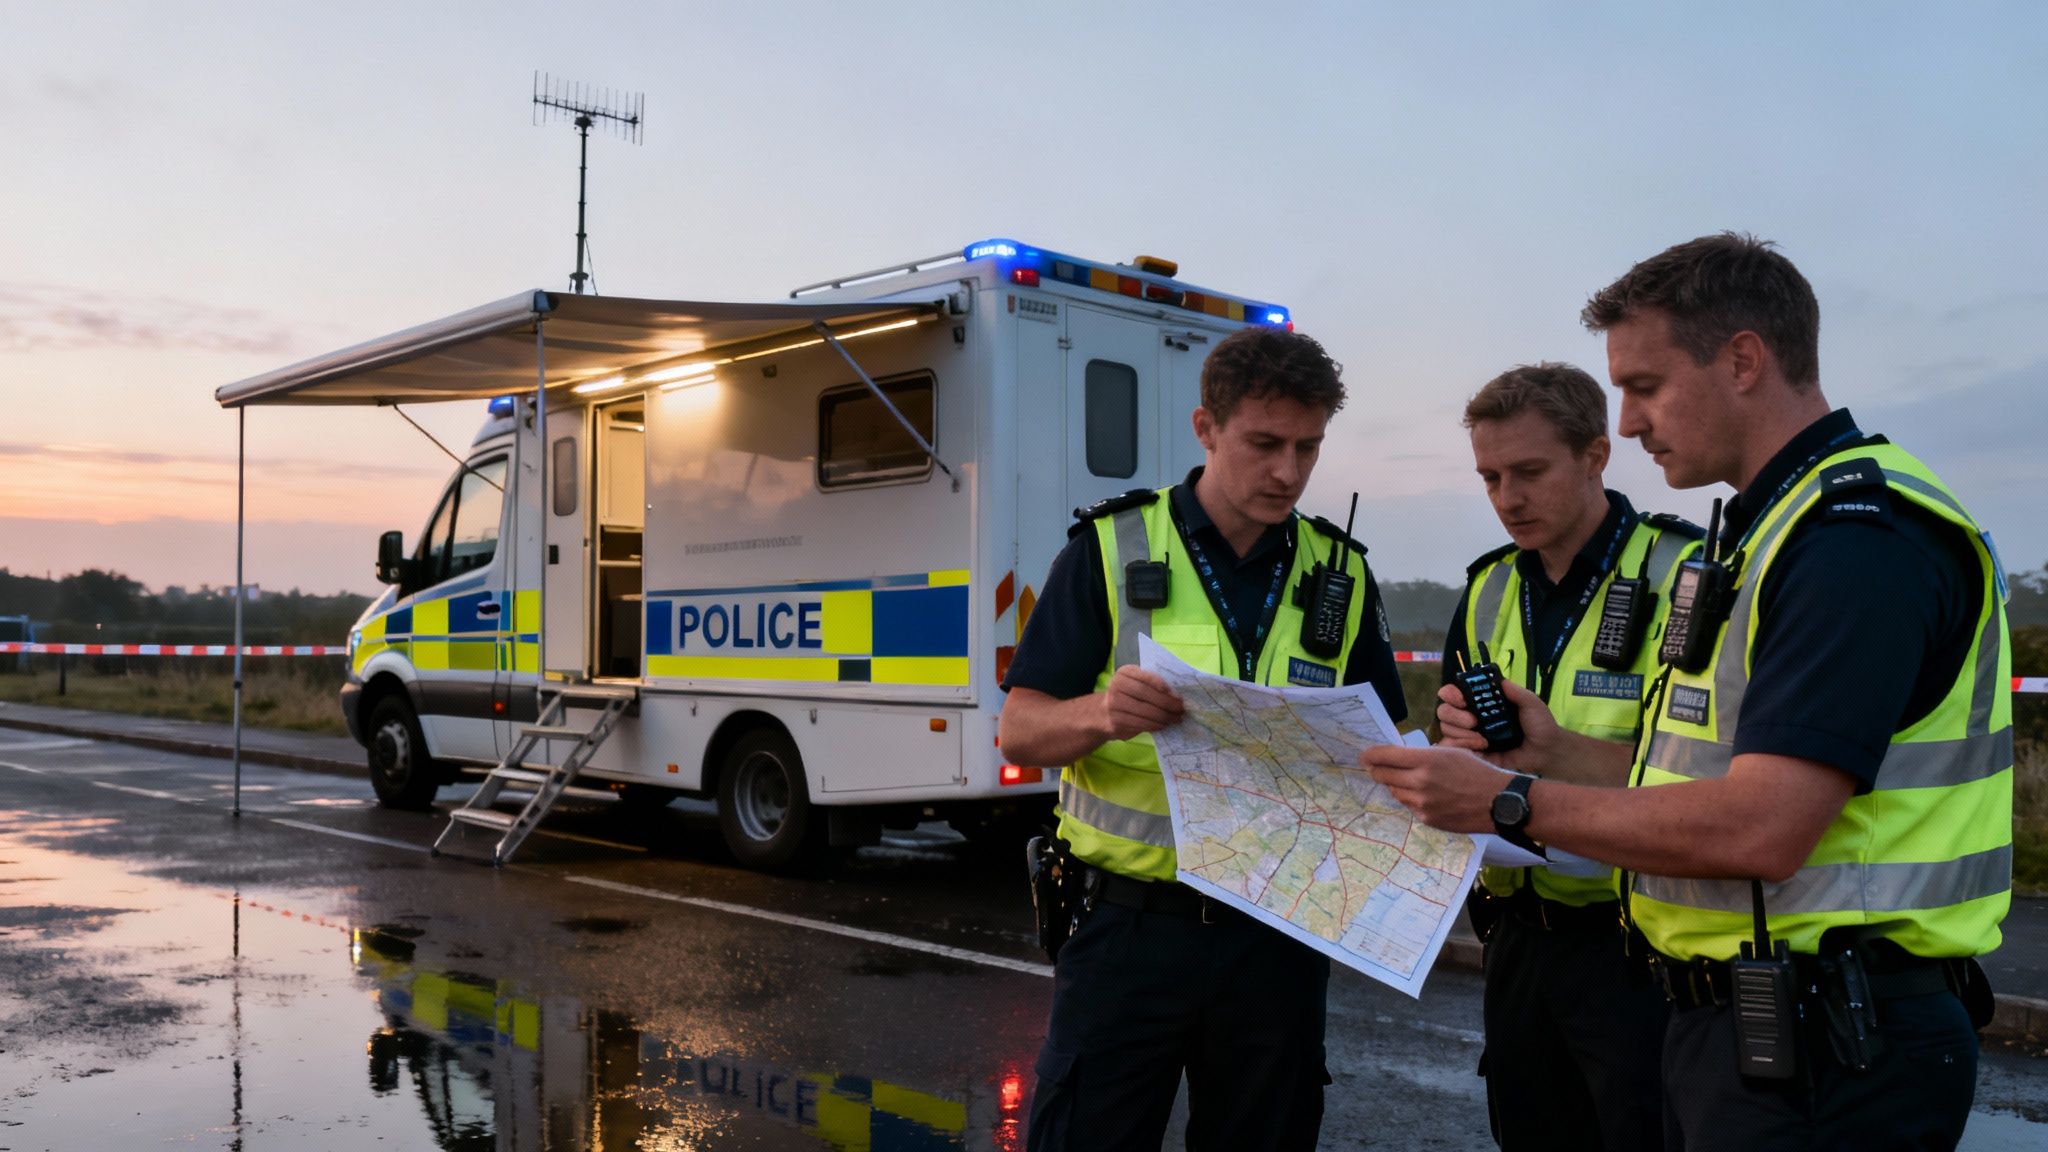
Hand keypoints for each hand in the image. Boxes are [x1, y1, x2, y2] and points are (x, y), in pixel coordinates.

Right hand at [1099, 665, 1183, 740]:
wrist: (1100, 714)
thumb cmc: (1126, 697)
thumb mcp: (1134, 684)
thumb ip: (1150, 685)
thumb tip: (1176, 695)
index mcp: (1124, 673)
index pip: (1146, 677)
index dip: (1163, 686)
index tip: (1177, 695)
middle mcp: (1117, 686)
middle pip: (1146, 694)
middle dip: (1167, 703)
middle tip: (1181, 709)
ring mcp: (1114, 704)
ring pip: (1145, 711)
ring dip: (1164, 717)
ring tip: (1176, 719)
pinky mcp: (1116, 721)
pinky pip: (1141, 723)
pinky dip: (1155, 725)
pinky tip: (1164, 725)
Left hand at [1361, 743, 1513, 833]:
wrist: (1498, 802)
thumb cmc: (1476, 771)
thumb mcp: (1450, 752)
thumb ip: (1422, 755)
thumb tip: (1398, 757)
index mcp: (1426, 760)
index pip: (1385, 756)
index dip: (1370, 755)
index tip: (1364, 756)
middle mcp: (1420, 782)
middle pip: (1383, 775)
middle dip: (1378, 770)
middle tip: (1377, 767)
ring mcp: (1422, 803)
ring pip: (1394, 791)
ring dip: (1396, 785)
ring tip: (1410, 781)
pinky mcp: (1427, 819)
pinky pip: (1408, 806)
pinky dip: (1411, 799)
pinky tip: (1425, 796)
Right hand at [1436, 678, 1558, 775]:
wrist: (1547, 753)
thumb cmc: (1540, 726)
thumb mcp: (1530, 702)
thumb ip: (1514, 691)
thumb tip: (1499, 681)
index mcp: (1481, 703)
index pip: (1452, 694)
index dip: (1451, 694)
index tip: (1462, 699)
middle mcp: (1470, 718)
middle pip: (1443, 712)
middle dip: (1455, 715)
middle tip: (1474, 722)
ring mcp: (1469, 737)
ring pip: (1446, 730)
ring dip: (1461, 733)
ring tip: (1483, 740)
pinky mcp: (1471, 755)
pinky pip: (1452, 749)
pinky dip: (1461, 746)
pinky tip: (1480, 748)